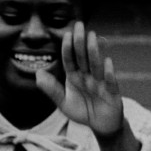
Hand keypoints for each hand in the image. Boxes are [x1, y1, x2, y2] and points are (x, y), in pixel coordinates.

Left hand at [36, 21, 124, 138]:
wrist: (102, 125)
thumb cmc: (83, 111)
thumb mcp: (63, 103)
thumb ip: (52, 89)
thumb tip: (38, 74)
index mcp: (75, 77)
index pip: (70, 60)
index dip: (68, 48)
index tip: (66, 34)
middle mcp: (88, 76)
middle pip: (83, 58)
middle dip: (81, 42)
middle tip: (79, 25)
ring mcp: (101, 83)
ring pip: (96, 65)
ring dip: (94, 52)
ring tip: (92, 37)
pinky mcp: (112, 93)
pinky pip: (110, 82)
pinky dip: (109, 73)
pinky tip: (107, 62)